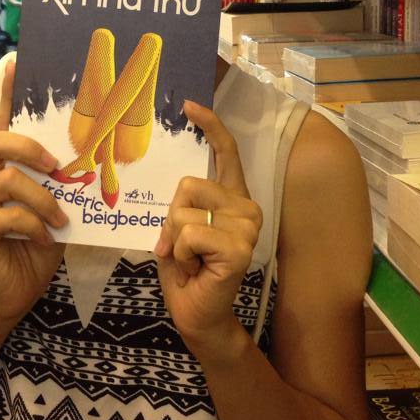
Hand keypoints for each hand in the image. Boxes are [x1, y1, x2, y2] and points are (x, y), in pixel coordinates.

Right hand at [0, 62, 66, 327]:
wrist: (14, 292)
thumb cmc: (39, 244)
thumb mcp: (58, 206)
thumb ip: (62, 181)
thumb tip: (95, 153)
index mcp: (1, 167)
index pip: (1, 123)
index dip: (5, 95)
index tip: (14, 65)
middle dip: (26, 145)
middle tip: (54, 164)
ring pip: (7, 180)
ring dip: (43, 199)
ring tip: (60, 219)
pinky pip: (7, 216)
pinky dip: (33, 227)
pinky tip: (44, 240)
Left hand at [154, 101, 260, 352]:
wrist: (197, 314)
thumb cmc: (186, 270)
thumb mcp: (178, 228)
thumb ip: (181, 204)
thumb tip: (175, 184)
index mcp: (231, 197)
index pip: (226, 151)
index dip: (210, 125)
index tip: (189, 105)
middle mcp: (245, 206)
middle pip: (188, 185)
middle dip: (171, 217)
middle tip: (180, 247)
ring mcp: (247, 226)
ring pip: (184, 211)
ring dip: (174, 240)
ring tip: (190, 260)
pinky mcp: (240, 247)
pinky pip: (190, 233)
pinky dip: (180, 253)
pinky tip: (195, 269)